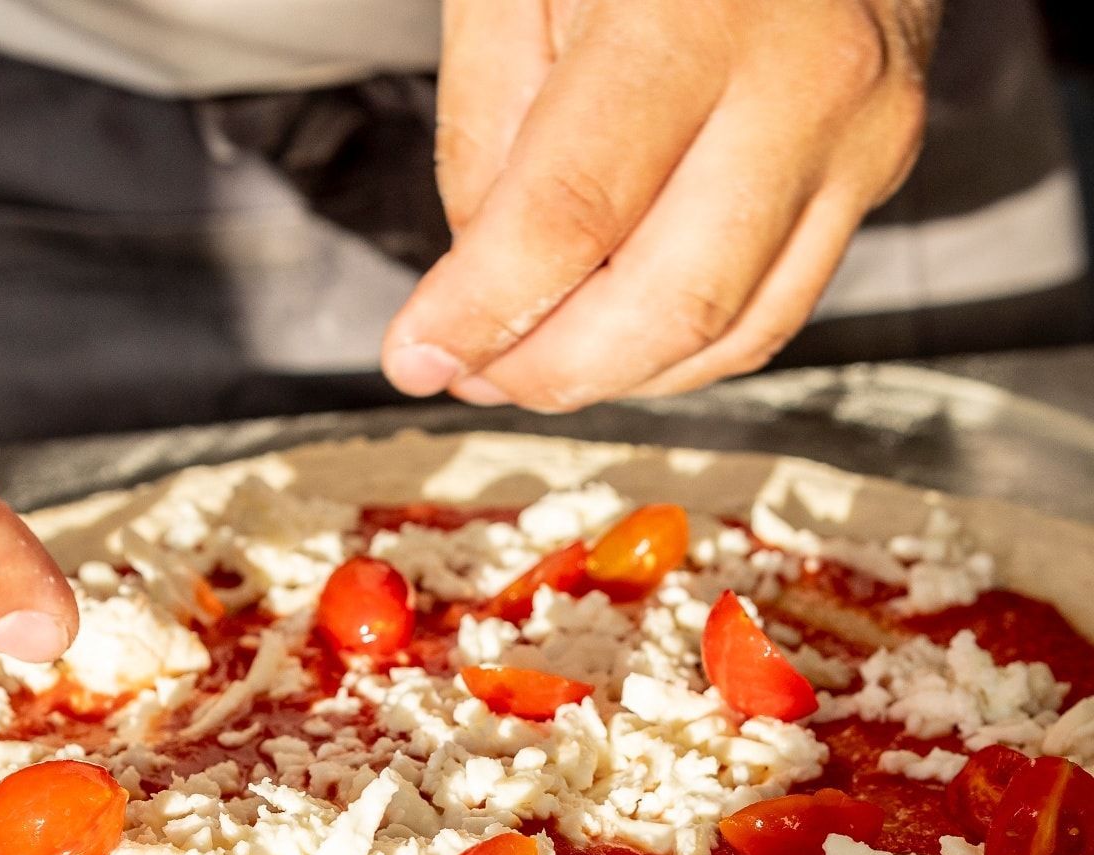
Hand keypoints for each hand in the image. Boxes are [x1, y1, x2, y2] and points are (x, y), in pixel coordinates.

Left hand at [383, 0, 937, 409]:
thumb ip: (487, 126)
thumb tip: (481, 279)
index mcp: (699, 7)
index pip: (571, 215)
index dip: (482, 310)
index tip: (416, 357)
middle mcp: (805, 78)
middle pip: (665, 304)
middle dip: (546, 370)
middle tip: (469, 370)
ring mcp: (858, 134)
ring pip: (725, 334)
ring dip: (607, 377)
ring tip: (523, 360)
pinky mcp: (877, 171)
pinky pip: (770, 315)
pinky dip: (676, 356)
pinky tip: (607, 340)